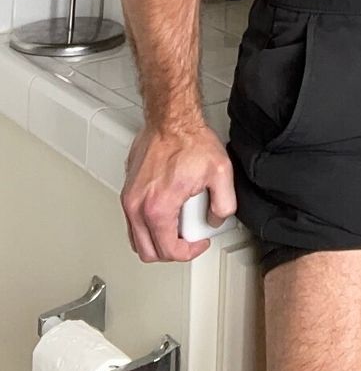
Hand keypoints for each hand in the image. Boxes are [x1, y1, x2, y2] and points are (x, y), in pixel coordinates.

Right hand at [121, 122, 236, 262]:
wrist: (171, 118)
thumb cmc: (189, 139)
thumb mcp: (220, 173)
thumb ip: (224, 204)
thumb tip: (215, 219)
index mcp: (158, 208)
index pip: (168, 250)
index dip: (189, 252)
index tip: (198, 242)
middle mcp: (137, 206)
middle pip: (148, 251)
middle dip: (171, 251)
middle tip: (188, 240)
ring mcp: (129, 197)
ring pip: (137, 238)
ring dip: (157, 240)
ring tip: (177, 226)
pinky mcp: (128, 188)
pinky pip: (133, 220)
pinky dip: (147, 225)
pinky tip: (166, 211)